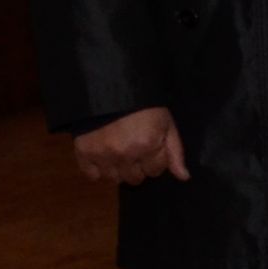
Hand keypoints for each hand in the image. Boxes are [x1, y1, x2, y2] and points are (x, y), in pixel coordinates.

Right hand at [72, 106, 186, 186]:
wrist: (109, 89)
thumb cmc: (143, 104)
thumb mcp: (166, 122)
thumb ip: (175, 151)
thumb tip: (183, 177)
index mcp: (147, 145)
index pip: (155, 171)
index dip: (156, 159)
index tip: (152, 147)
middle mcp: (124, 154)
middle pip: (135, 178)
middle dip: (139, 167)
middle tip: (135, 150)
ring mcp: (102, 155)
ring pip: (114, 179)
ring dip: (119, 170)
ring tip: (120, 154)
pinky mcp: (83, 153)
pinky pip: (92, 176)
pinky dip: (98, 171)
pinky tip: (104, 159)